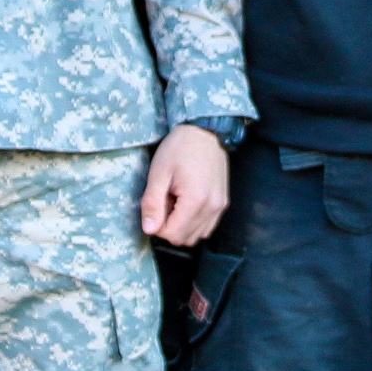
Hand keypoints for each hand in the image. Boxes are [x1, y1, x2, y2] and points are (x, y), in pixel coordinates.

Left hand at [141, 125, 229, 245]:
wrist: (205, 132)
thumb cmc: (180, 148)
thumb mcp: (159, 173)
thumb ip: (152, 203)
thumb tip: (148, 230)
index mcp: (195, 200)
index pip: (172, 234)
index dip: (157, 225)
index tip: (156, 204)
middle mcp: (212, 208)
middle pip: (184, 239)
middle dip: (169, 226)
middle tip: (165, 201)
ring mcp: (220, 207)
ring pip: (196, 236)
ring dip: (181, 226)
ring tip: (176, 201)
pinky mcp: (223, 204)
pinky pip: (206, 228)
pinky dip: (193, 223)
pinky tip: (186, 204)